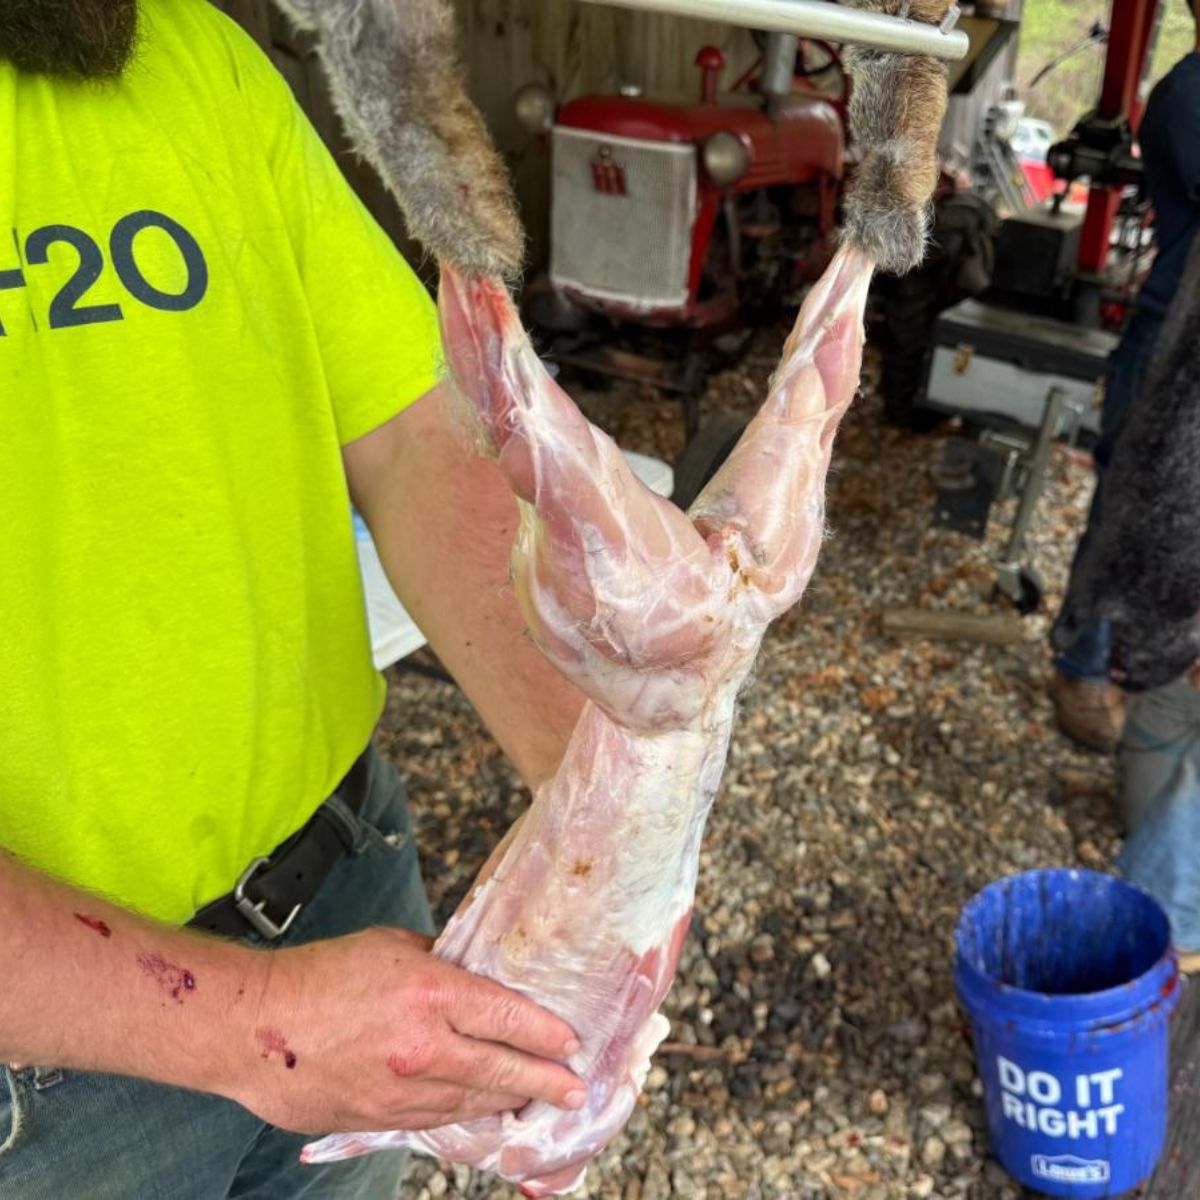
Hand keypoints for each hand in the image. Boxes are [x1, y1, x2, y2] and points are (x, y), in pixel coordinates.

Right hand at [223, 927, 583, 1134]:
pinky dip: (466, 1114)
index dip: (547, 1033)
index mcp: (431, 992)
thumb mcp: (391, 947)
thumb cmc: (322, 974)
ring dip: (508, 1100)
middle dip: (546, 1081)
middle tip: (573, 1089)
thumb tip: (473, 969)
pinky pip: (439, 1120)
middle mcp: (425, 1047)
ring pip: (474, 1100)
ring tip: (536, 1099)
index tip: (572, 1042)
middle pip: (503, 1069)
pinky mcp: (381, 1119)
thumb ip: (440, 962)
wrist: (256, 1027)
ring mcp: (404, 1090)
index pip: (509, 1016)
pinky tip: (484, 1110)